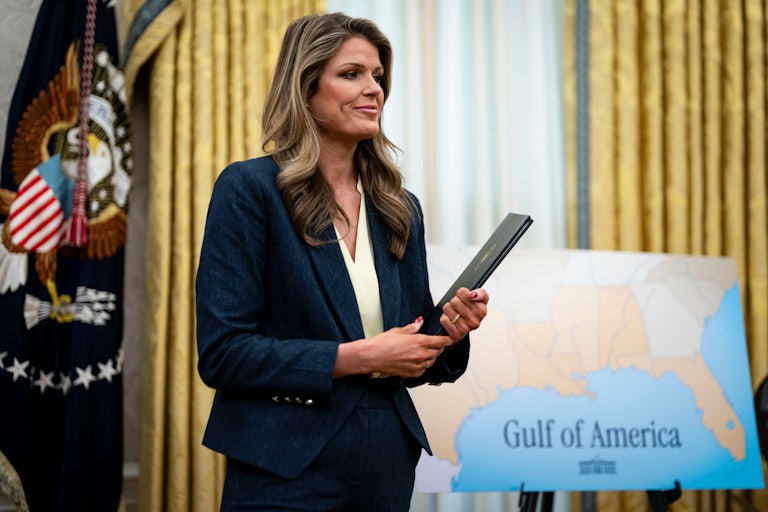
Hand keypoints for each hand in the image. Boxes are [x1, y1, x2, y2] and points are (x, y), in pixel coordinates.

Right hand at [335, 318, 454, 378]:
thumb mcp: (399, 330)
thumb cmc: (382, 343)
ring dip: (431, 356)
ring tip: (424, 352)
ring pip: (431, 362)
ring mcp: (417, 366)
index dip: (447, 339)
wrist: (372, 356)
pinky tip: (417, 361)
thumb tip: (420, 322)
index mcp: (420, 342)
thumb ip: (413, 328)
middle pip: (438, 352)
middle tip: (436, 343)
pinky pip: (423, 370)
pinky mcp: (411, 373)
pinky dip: (423, 366)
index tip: (450, 338)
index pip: (441, 341)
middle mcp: (421, 355)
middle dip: (439, 347)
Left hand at [439, 287, 488, 342]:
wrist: (466, 327)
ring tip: (455, 312)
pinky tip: (451, 319)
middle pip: (454, 301)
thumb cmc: (472, 312)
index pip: (463, 293)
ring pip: (447, 308)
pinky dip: (444, 317)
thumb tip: (472, 295)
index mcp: (482, 311)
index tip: (466, 297)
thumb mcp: (480, 300)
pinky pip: (444, 319)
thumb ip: (481, 293)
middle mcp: (475, 321)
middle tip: (459, 306)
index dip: (461, 293)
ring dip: (448, 309)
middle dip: (454, 301)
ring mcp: (466, 329)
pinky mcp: (456, 334)